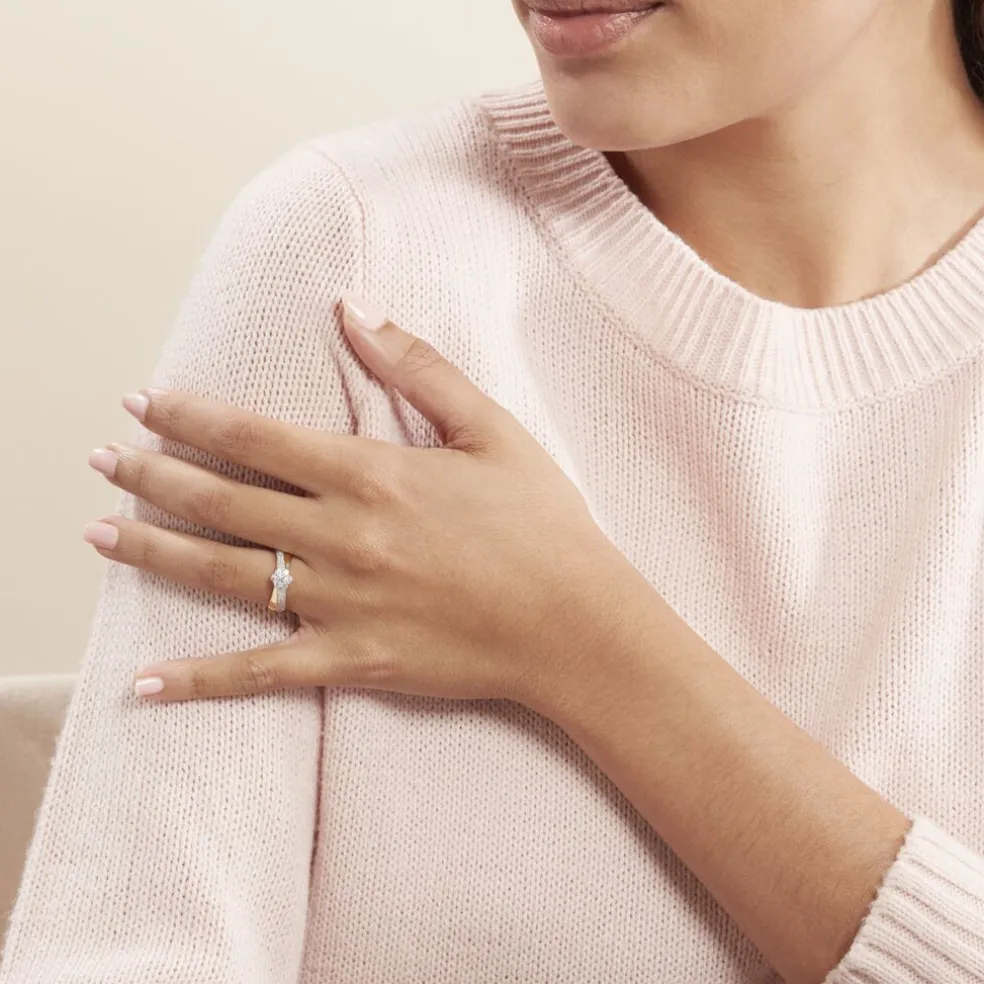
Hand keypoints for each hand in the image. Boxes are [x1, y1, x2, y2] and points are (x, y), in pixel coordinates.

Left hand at [85, 292, 644, 706]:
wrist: (576, 623)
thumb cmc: (543, 524)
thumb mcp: (490, 429)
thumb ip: (418, 366)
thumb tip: (354, 308)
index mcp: (372, 475)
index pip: (256, 438)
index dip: (190, 417)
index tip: (142, 402)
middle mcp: (342, 537)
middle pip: (222, 502)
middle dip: (152, 477)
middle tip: (99, 461)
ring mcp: (339, 604)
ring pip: (223, 576)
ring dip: (152, 554)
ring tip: (97, 536)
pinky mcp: (350, 661)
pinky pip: (258, 673)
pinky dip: (197, 681)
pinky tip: (143, 684)